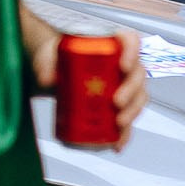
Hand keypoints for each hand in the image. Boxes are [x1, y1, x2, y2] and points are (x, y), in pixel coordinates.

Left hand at [31, 28, 147, 147]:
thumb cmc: (56, 57)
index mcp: (110, 43)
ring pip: (138, 97)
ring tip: (119, 124)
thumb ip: (46, 64)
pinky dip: (124, 134)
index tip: (122, 66)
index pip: (130, 40)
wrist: (54, 71)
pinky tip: (117, 144)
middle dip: (131, 90)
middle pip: (137, 73)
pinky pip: (128, 119)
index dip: (132, 51)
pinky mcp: (118, 105)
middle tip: (116, 103)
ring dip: (132, 112)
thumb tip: (47, 80)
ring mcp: (123, 85)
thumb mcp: (48, 57)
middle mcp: (122, 63)